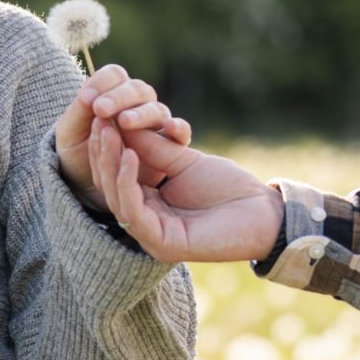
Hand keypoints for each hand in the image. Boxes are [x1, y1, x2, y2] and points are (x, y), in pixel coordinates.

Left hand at [56, 65, 192, 210]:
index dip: (102, 83)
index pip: (115, 75)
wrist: (88, 187)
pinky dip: (179, 128)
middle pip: (138, 89)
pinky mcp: (170, 147)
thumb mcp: (68, 133)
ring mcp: (155, 125)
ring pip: (157, 110)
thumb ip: (78, 111)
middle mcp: (137, 105)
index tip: (87, 100)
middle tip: (101, 109)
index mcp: (113, 93)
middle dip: (120, 97)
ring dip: (142, 114)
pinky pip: (181, 133)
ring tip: (124, 122)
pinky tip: (170, 128)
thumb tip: (90, 95)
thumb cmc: (77, 154)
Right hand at [89, 120, 285, 263]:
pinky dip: (127, 181)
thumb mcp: (184, 160)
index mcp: (150, 206)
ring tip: (109, 132)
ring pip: (117, 198)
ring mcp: (152, 236)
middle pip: (111, 187)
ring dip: (110, 163)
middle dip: (102, 152)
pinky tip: (129, 154)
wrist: (263, 212)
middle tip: (97, 119)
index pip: (117, 177)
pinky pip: (134, 211)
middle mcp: (146, 223)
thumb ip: (152, 147)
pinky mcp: (162, 243)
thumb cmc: (229, 187)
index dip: (107, 147)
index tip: (100, 116)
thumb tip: (119, 124)